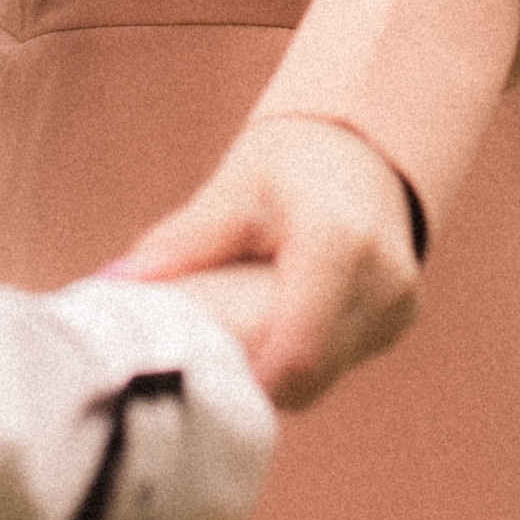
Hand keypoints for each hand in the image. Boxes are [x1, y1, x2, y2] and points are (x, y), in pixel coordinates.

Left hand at [109, 117, 420, 410]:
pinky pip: (342, 360)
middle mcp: (382, 280)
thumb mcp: (236, 187)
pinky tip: (281, 318)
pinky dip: (307, 351)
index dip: (244, 378)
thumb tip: (118, 282)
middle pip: (306, 375)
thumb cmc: (292, 160)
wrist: (364, 141)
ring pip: (324, 375)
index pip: (294, 355)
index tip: (197, 372)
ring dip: (280, 363)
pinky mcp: (401, 317)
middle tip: (210, 351)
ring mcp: (399, 304)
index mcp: (339, 242)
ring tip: (245, 326)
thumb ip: (187, 239)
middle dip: (255, 374)